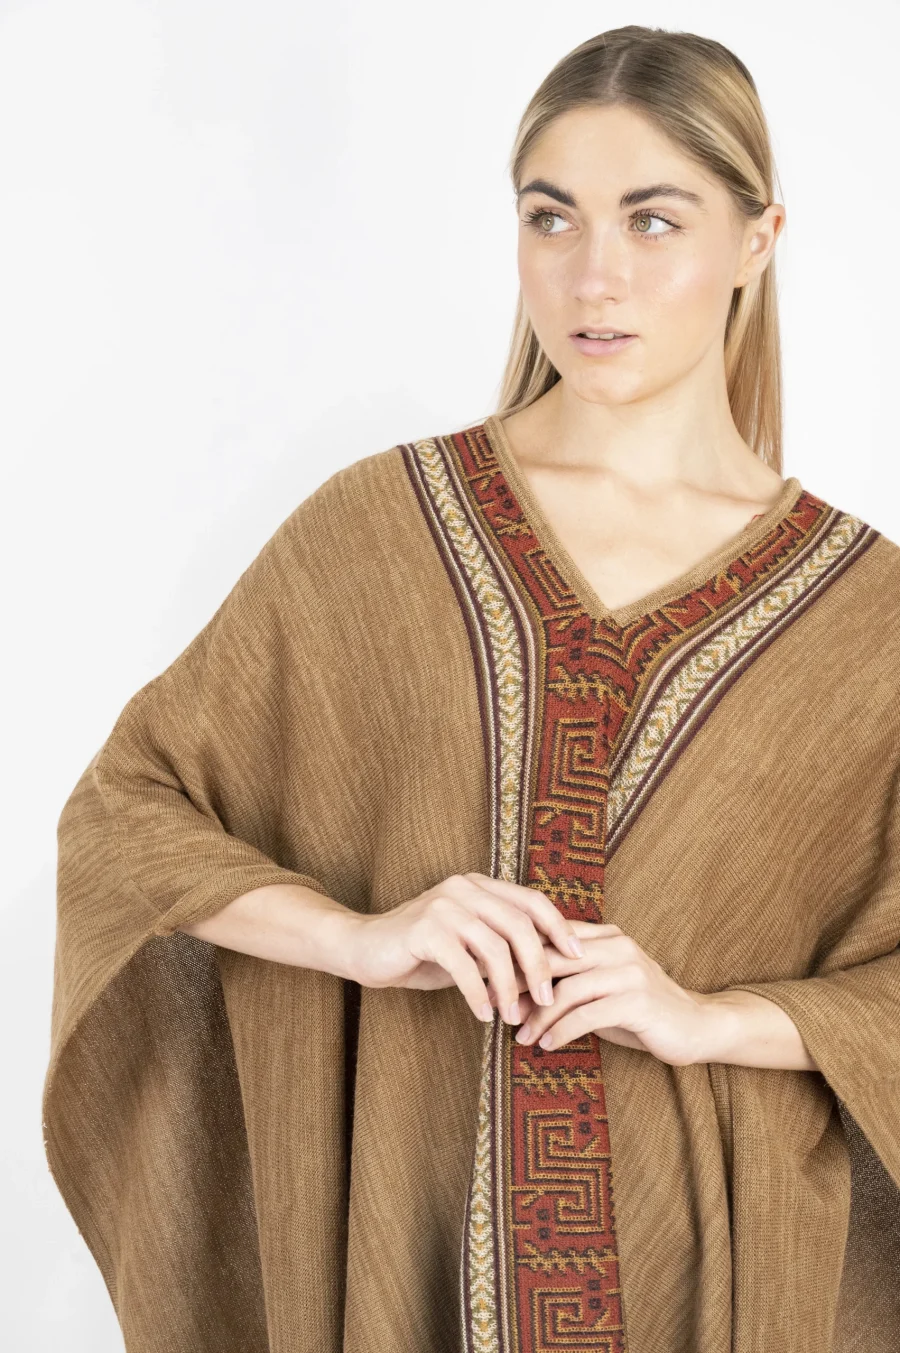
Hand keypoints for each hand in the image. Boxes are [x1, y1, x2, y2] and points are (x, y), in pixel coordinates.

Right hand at [344, 871, 585, 1022]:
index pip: (532, 901)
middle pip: (519, 924)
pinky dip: (477, 993)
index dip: (559, 928)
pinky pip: (462, 964)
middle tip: (545, 1000)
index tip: (578, 958)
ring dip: (507, 987)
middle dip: (538, 965)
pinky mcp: (423, 929)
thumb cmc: (422, 952)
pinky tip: (483, 1014)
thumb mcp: (468, 947)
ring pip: (494, 946)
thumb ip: (501, 949)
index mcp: (480, 886)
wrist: (364, 948)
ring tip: (511, 1015)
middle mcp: (465, 888)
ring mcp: (443, 905)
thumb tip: (548, 973)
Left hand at [510, 922, 710, 1066]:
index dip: (517, 957)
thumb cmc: (641, 1011)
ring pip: (567, 990)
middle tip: (491, 1004)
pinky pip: (587, 1014)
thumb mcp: (601, 992)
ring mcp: (628, 971)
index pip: (551, 938)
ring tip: (520, 1037)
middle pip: (553, 958)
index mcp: (606, 935)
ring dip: (538, 1017)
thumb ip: (567, 985)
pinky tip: (546, 1046)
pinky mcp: (637, 999)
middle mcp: (617, 945)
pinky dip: (561, 1031)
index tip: (488, 978)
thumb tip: (516, 996)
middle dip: (517, 982)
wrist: (697, 1026)